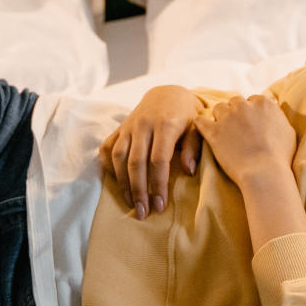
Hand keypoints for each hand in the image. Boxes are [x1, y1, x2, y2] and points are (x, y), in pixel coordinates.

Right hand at [99, 83, 203, 217]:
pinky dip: (108, 166)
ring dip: (123, 183)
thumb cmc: (186, 115)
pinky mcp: (119, 128)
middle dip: (138, 190)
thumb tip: (188, 171)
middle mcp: (143, 125)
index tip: (160, 205)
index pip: (158, 160)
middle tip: (143, 213)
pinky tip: (116, 182)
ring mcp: (128, 126)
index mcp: (165, 125)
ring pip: (119, 157)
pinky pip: (107, 148)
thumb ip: (194, 148)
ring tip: (131, 203)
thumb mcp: (197, 127)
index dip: (158, 184)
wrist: (167, 93)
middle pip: (136, 162)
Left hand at [195, 94, 297, 187]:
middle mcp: (244, 106)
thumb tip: (274, 107)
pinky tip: (203, 128)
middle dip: (236, 113)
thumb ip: (278, 116)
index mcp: (263, 103)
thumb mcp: (288, 131)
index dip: (252, 113)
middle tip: (238, 128)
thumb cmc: (280, 156)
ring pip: (218, 109)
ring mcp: (227, 118)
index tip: (252, 123)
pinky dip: (201, 124)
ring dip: (220, 118)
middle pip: (235, 102)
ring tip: (223, 131)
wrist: (265, 172)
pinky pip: (201, 121)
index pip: (253, 101)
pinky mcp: (213, 131)